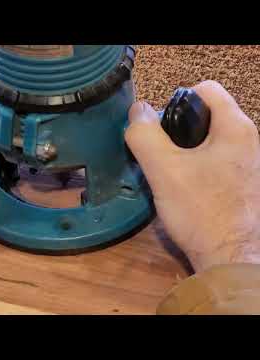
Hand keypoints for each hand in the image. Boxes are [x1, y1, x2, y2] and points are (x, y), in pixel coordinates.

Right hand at [126, 80, 259, 272]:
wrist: (229, 258)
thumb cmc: (200, 210)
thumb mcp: (164, 169)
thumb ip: (145, 135)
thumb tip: (136, 112)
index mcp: (235, 127)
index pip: (204, 89)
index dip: (175, 101)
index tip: (158, 129)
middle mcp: (247, 140)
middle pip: (203, 115)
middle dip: (175, 130)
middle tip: (158, 154)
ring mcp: (247, 163)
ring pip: (206, 140)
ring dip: (182, 151)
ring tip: (166, 173)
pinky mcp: (241, 183)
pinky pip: (212, 161)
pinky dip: (193, 167)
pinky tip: (181, 188)